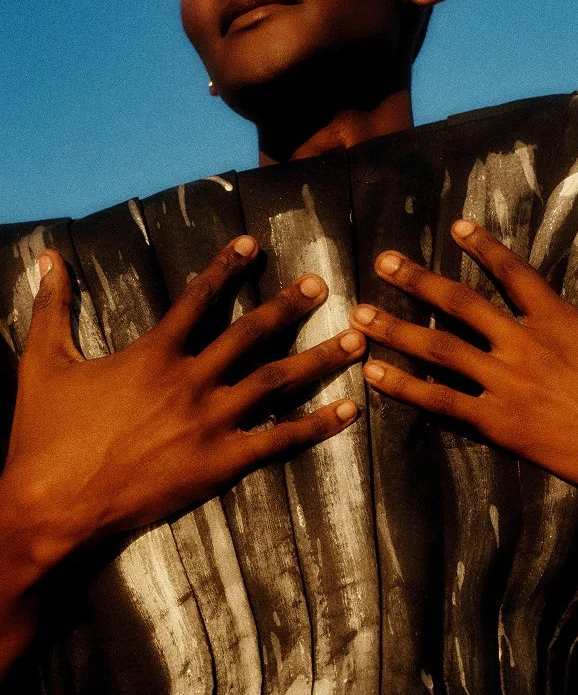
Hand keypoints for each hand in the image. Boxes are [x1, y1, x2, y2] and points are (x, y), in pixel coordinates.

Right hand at [4, 235, 363, 564]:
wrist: (51, 508)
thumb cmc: (45, 436)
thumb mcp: (43, 363)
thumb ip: (51, 307)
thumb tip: (46, 257)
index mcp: (154, 354)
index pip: (198, 298)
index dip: (225, 267)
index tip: (252, 244)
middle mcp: (191, 381)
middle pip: (251, 334)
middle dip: (289, 306)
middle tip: (323, 285)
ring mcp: (211, 423)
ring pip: (277, 381)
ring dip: (320, 358)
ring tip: (358, 339)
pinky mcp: (221, 463)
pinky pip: (279, 440)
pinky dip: (317, 425)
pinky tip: (348, 411)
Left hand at [351, 217, 577, 529]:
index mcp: (561, 319)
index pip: (513, 273)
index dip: (484, 247)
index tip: (456, 228)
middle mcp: (525, 346)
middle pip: (460, 305)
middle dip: (417, 280)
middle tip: (383, 262)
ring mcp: (508, 386)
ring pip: (440, 351)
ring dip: (396, 330)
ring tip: (359, 317)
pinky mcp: (501, 427)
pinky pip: (443, 404)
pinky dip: (407, 389)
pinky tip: (376, 376)